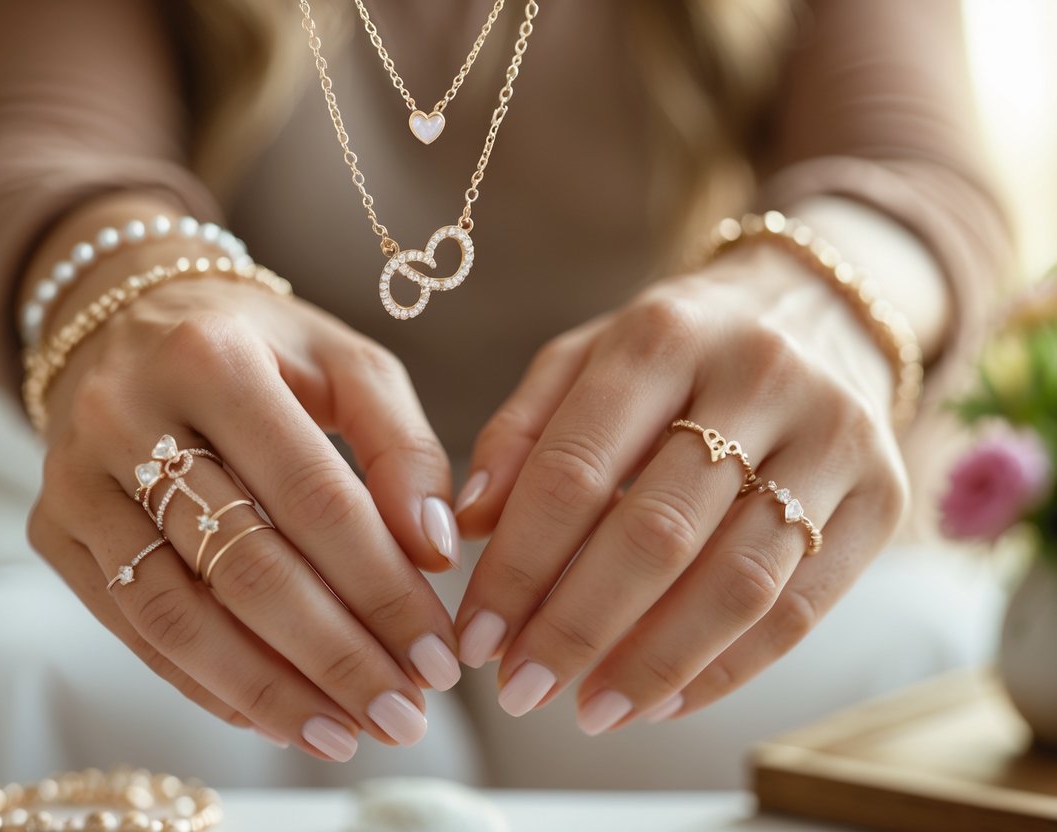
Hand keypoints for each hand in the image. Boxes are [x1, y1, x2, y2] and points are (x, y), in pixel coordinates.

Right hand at [28, 272, 462, 761]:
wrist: (124, 323)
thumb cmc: (258, 348)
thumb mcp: (343, 362)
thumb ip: (401, 445)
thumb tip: (434, 553)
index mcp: (214, 357)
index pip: (317, 499)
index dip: (383, 590)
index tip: (437, 657)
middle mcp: (128, 415)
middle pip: (246, 567)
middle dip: (336, 657)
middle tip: (404, 714)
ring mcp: (77, 478)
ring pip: (178, 614)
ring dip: (269, 691)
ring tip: (344, 733)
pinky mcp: (54, 529)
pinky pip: (133, 627)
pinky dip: (206, 683)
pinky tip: (272, 713)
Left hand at [453, 242, 908, 732]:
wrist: (816, 310)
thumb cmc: (674, 350)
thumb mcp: (585, 358)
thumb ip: (521, 432)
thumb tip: (468, 526)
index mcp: (662, 335)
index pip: (574, 471)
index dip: (518, 566)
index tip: (476, 637)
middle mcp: (757, 377)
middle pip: (657, 534)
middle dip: (578, 627)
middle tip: (521, 689)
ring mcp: (833, 437)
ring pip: (739, 582)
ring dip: (653, 664)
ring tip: (590, 711)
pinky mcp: (883, 497)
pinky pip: (802, 609)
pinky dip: (727, 669)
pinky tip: (664, 700)